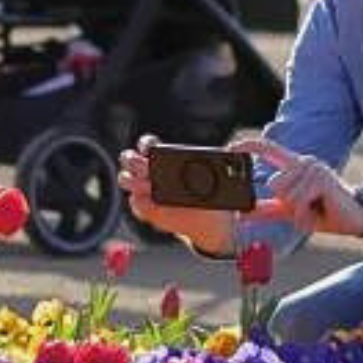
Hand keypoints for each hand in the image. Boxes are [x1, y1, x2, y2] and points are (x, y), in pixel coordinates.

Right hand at [118, 136, 243, 254]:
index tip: (152, 148)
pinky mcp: (146, 208)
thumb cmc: (211, 191)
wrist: (210, 219)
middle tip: (146, 168)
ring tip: (149, 187)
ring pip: (126, 180)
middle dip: (133, 161)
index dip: (146, 144)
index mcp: (165, 158)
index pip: (147, 144)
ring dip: (132, 181)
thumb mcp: (218, 174)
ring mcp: (146, 190)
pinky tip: (154, 205)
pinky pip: (136, 204)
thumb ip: (227, 158)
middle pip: (130, 159)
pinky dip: (142, 204)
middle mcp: (151, 172)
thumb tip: (235, 145)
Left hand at [231, 137, 362, 237]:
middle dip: (287, 205)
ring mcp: (314, 168)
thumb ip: (268, 209)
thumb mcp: (291, 211)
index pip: (269, 150)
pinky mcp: (321, 179)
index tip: (230, 148)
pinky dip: (305, 215)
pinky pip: (298, 203)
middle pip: (274, 183)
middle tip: (308, 207)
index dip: (248, 146)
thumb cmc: (325, 212)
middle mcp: (304, 161)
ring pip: (285, 195)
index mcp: (296, 167)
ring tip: (316, 209)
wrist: (356, 218)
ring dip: (299, 212)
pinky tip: (320, 211)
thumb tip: (243, 213)